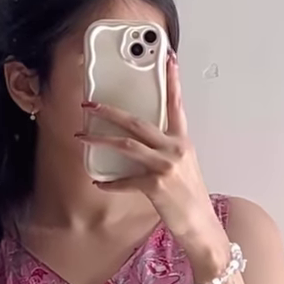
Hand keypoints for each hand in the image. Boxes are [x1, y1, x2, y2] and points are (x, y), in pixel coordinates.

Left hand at [76, 52, 226, 263]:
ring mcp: (166, 166)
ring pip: (126, 145)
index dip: (172, 80)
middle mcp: (175, 149)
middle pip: (138, 122)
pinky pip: (125, 180)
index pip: (176, 104)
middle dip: (110, 111)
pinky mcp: (156, 185)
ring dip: (100, 139)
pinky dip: (110, 182)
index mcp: (183, 141)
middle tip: (90, 104)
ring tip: (82, 135)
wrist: (200, 225)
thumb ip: (165, 151)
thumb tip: (142, 143)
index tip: (167, 58)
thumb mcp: (184, 167)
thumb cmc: (190, 198)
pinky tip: (99, 182)